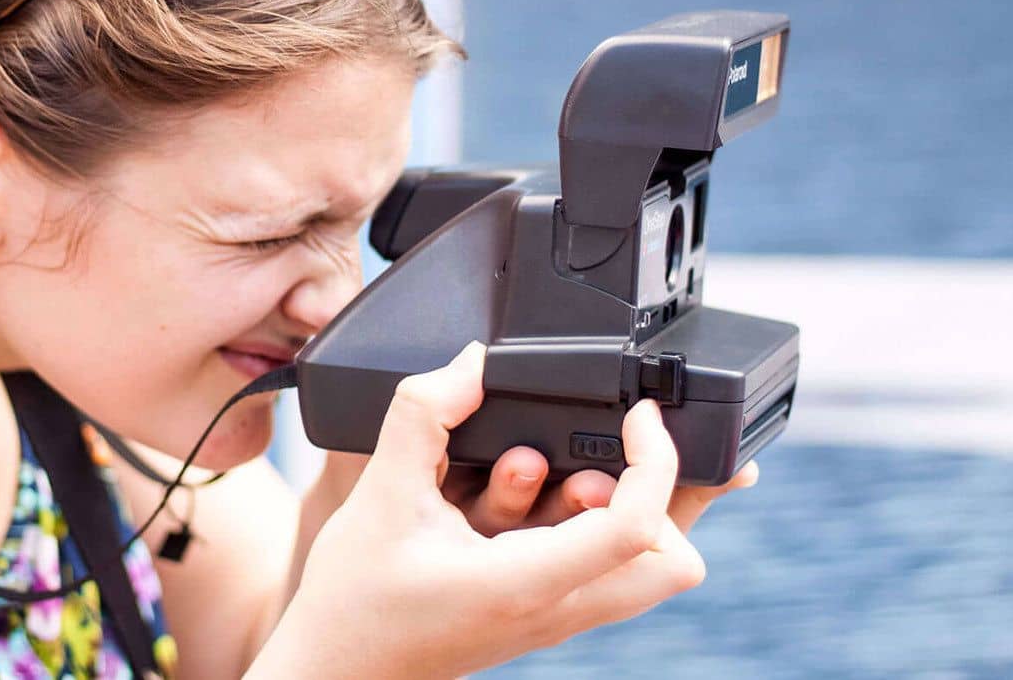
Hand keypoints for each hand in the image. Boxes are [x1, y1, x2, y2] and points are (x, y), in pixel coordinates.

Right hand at [249, 342, 755, 679]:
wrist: (336, 670)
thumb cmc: (355, 601)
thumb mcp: (380, 493)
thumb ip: (423, 416)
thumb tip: (473, 363)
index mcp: (525, 583)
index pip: (636, 527)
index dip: (656, 460)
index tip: (638, 414)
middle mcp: (557, 609)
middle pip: (676, 562)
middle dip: (674, 495)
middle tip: (632, 446)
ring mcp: (557, 619)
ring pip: (651, 572)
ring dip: (637, 510)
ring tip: (579, 467)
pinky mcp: (546, 616)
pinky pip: (611, 573)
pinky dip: (605, 527)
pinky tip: (556, 491)